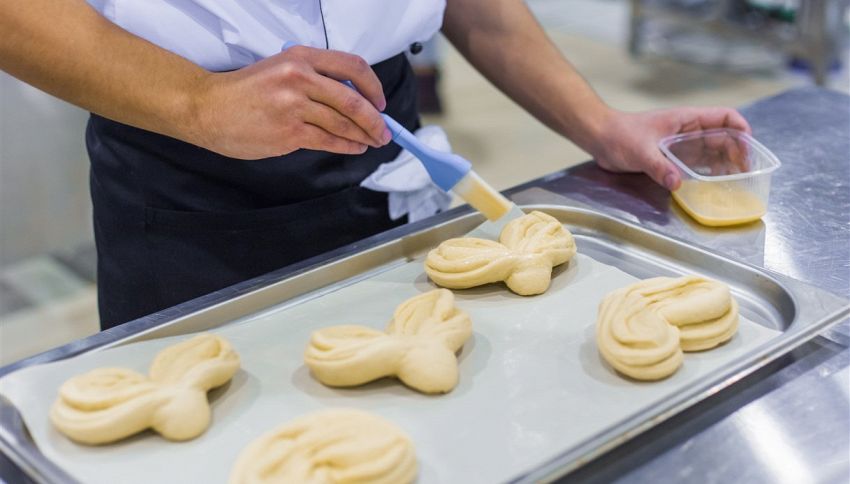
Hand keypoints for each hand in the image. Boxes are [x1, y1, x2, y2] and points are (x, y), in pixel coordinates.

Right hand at [189, 45, 391, 158]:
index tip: (379, 101)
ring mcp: (294, 107)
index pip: (352, 67)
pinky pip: (327, 141)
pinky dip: (346, 146)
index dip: (373, 86)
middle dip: (375, 120)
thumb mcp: (280, 68)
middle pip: (353, 100)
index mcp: (300, 58)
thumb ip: (314, 78)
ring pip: (342, 124)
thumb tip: (351, 98)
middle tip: (385, 130)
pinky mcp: (289, 133)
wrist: (208, 108)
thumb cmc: (244, 91)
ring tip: (373, 142)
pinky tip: (354, 148)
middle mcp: (300, 78)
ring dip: (363, 136)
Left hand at [590, 107, 750, 190]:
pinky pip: (697, 165)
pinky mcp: (672, 158)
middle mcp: (688, 131)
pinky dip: (708, 174)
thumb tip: (677, 183)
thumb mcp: (640, 150)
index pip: (724, 116)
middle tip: (745, 174)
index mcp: (686, 119)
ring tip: (735, 183)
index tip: (748, 147)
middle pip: (723, 138)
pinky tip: (713, 187)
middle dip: (737, 153)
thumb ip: (659, 166)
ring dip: (725, 166)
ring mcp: (681, 145)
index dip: (740, 128)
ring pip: (712, 153)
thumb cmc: (619, 135)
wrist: (600, 138)